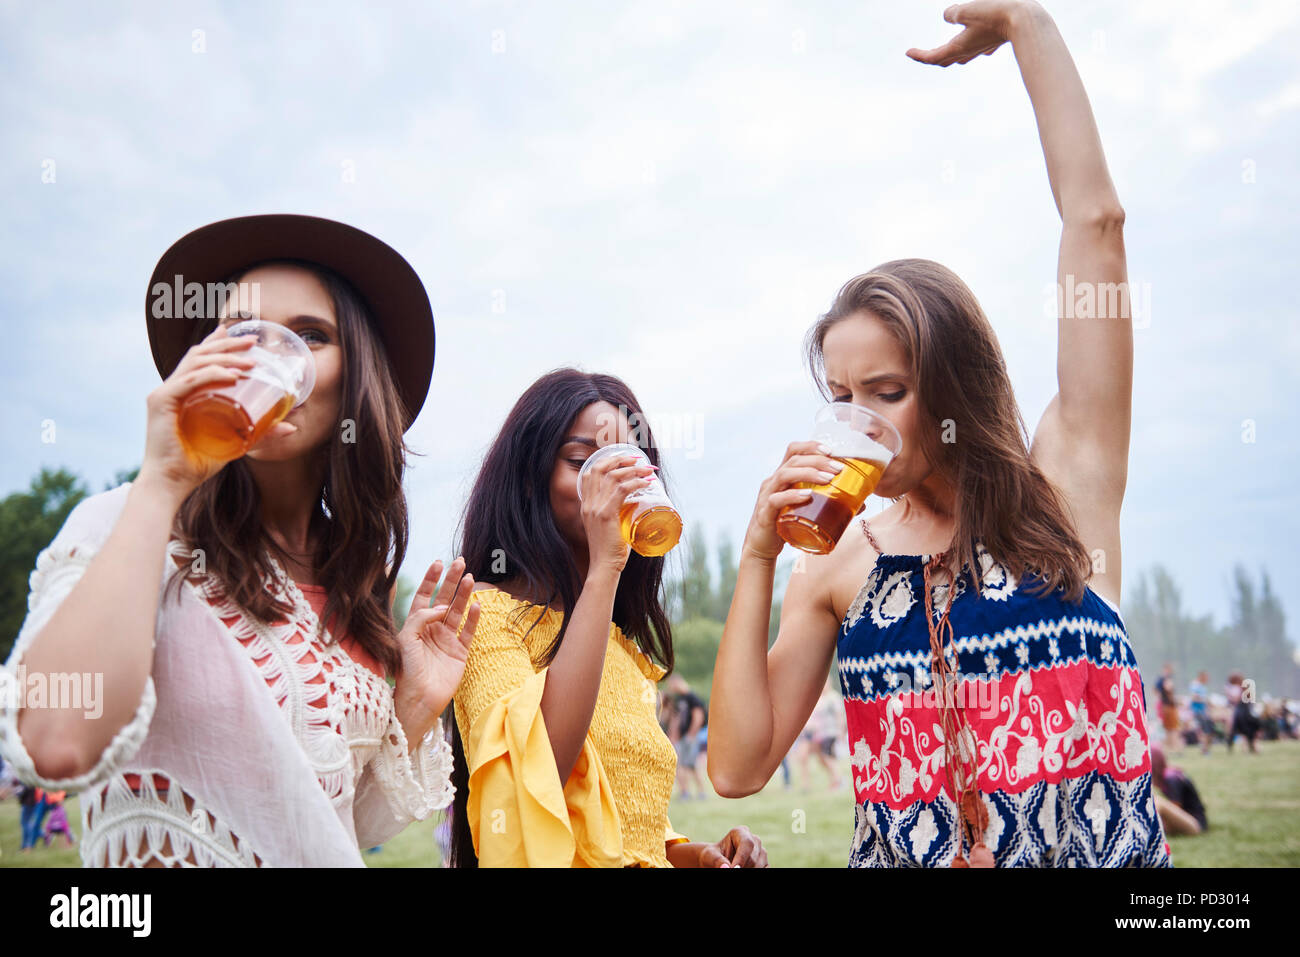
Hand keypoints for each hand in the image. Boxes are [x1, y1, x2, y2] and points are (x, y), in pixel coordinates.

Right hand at [137, 324, 296, 497]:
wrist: (171, 483)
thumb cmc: (198, 463)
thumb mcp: (236, 442)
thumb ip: (260, 432)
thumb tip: (291, 427)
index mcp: (183, 392)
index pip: (200, 359)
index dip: (218, 342)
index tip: (241, 334)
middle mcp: (171, 388)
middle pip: (200, 355)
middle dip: (227, 344)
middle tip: (253, 342)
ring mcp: (164, 393)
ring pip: (197, 363)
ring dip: (226, 357)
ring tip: (251, 361)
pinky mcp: (160, 402)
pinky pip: (189, 381)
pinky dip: (212, 375)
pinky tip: (232, 375)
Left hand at [392, 558, 481, 731]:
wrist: (418, 699)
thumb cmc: (406, 670)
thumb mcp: (406, 639)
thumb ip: (421, 618)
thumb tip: (442, 607)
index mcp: (415, 625)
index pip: (424, 596)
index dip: (431, 580)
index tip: (439, 563)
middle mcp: (432, 629)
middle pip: (444, 599)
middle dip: (451, 581)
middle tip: (460, 563)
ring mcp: (447, 640)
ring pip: (458, 611)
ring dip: (464, 595)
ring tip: (471, 578)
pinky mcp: (460, 652)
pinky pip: (468, 631)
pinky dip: (473, 619)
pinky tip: (476, 605)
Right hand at [578, 452, 655, 574]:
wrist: (604, 567)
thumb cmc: (611, 550)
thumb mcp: (610, 527)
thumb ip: (618, 514)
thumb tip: (635, 504)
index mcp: (586, 505)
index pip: (591, 473)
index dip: (607, 461)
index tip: (624, 459)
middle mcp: (588, 504)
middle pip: (600, 469)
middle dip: (620, 459)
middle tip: (637, 459)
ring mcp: (595, 509)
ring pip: (613, 477)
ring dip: (633, 470)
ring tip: (647, 470)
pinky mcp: (606, 515)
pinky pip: (622, 490)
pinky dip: (636, 483)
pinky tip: (646, 482)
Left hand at [698, 826, 767, 867]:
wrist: (716, 861)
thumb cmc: (711, 856)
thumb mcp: (709, 856)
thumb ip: (717, 860)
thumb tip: (726, 868)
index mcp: (741, 832)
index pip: (747, 843)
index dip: (742, 858)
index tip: (733, 869)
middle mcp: (754, 840)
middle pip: (753, 858)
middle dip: (742, 868)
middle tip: (729, 870)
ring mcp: (761, 852)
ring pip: (759, 866)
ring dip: (747, 871)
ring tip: (733, 868)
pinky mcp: (764, 864)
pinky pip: (764, 870)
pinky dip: (755, 873)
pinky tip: (743, 869)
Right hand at [742, 440, 844, 561]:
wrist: (763, 546)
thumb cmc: (786, 523)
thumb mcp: (807, 508)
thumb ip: (829, 503)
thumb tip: (860, 503)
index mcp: (783, 475)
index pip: (794, 450)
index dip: (812, 446)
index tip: (832, 450)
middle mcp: (773, 481)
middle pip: (794, 459)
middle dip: (818, 460)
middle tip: (839, 468)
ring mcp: (768, 495)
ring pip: (785, 474)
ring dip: (808, 473)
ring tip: (828, 479)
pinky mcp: (765, 512)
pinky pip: (776, 499)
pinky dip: (792, 496)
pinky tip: (807, 496)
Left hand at [906, 1, 1030, 66]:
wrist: (1026, 20)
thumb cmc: (995, 14)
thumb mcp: (967, 10)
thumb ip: (953, 13)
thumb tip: (948, 16)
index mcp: (959, 47)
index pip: (933, 56)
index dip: (919, 55)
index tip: (907, 53)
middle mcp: (969, 51)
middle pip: (946, 59)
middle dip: (933, 57)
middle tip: (922, 55)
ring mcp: (983, 48)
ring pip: (963, 55)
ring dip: (952, 54)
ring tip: (945, 51)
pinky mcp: (995, 41)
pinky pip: (979, 47)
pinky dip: (972, 45)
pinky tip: (976, 44)